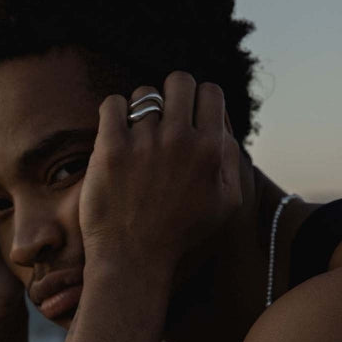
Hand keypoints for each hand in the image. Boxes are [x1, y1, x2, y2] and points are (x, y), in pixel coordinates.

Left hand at [78, 71, 241, 274]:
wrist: (133, 260)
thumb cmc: (181, 234)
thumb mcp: (227, 203)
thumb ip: (231, 158)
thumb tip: (221, 121)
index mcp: (211, 149)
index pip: (210, 91)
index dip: (199, 100)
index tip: (188, 116)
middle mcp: (181, 139)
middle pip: (179, 80)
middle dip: (172, 95)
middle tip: (162, 118)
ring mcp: (144, 142)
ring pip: (143, 94)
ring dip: (140, 110)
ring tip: (137, 135)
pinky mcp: (110, 148)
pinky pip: (111, 103)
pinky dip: (113, 112)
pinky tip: (116, 132)